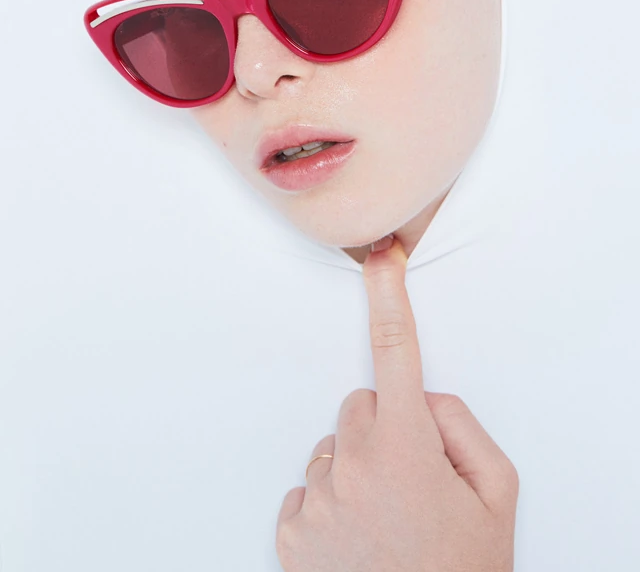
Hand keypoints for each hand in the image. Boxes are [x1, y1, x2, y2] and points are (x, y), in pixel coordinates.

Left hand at [275, 234, 518, 570]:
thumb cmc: (461, 570)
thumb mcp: (496, 494)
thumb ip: (464, 427)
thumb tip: (423, 401)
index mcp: (406, 446)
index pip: (395, 352)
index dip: (389, 298)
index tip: (381, 258)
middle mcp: (352, 464)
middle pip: (360, 407)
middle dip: (385, 429)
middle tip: (411, 480)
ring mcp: (317, 499)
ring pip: (333, 449)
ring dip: (356, 470)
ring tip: (386, 519)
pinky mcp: (291, 532)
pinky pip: (306, 491)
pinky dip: (329, 505)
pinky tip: (357, 537)